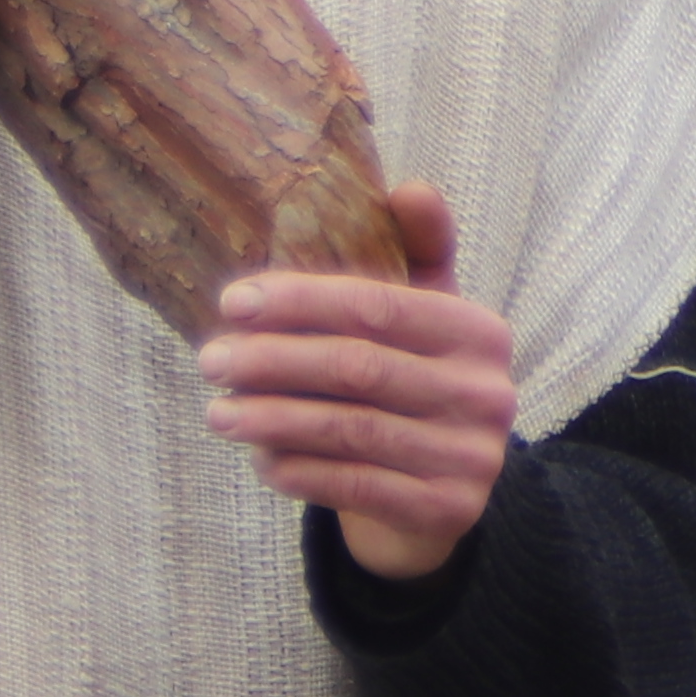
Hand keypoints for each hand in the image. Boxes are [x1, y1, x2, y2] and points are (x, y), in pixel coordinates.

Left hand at [200, 183, 517, 582]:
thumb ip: (414, 252)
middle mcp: (487, 392)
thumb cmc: (412, 383)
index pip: (377, 306)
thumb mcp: (420, 316)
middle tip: (208, 360)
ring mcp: (472, 455)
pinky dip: (299, 469)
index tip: (230, 301)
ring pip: (350, 429)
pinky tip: (260, 458)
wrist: (439, 493)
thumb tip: (411, 187)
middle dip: (271, 361)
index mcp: (478, 330)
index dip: (299, 301)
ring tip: (218, 412)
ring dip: (271, 418)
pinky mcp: (449, 509)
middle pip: (357, 368)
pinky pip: (357, 484)